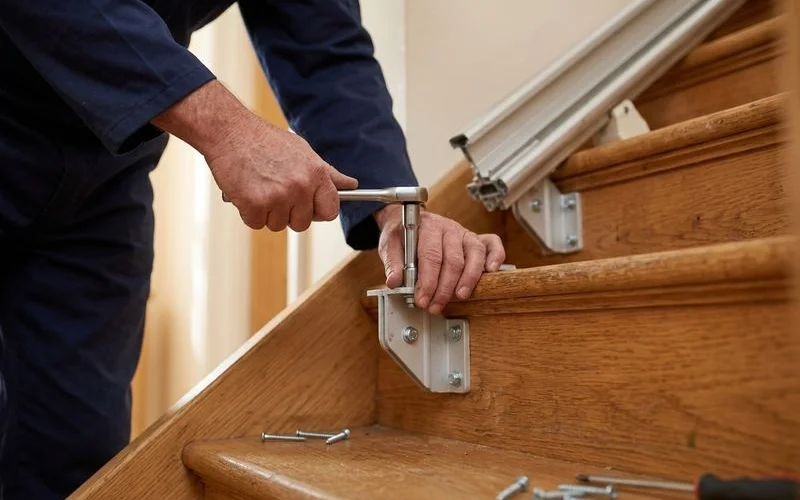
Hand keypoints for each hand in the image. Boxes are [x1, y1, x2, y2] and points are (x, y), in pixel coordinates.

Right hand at [151, 80, 356, 231]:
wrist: (229, 131)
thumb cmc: (264, 140)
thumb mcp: (302, 151)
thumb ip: (327, 173)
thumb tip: (351, 185)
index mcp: (316, 173)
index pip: (331, 210)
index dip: (318, 211)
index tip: (308, 207)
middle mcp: (301, 186)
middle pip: (303, 223)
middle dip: (289, 213)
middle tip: (275, 191)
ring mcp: (278, 197)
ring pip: (278, 225)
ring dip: (267, 213)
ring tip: (259, 187)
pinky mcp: (255, 205)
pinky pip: (256, 224)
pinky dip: (249, 213)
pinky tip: (246, 191)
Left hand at [375, 205, 505, 313]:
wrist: (408, 218)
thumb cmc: (401, 233)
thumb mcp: (389, 244)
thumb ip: (392, 262)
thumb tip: (394, 282)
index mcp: (428, 226)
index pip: (431, 256)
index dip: (428, 281)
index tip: (423, 299)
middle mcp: (449, 228)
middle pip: (453, 260)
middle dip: (444, 288)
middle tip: (435, 305)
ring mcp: (464, 233)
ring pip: (474, 254)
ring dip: (468, 279)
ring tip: (459, 296)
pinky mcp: (475, 238)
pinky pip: (492, 244)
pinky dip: (496, 256)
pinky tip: (491, 271)